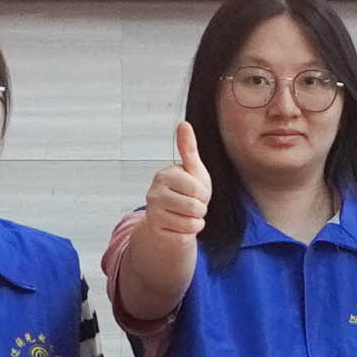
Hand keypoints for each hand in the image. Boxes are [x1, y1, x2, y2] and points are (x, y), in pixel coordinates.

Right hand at [146, 122, 211, 241]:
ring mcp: (153, 212)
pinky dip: (189, 231)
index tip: (195, 192)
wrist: (175, 218)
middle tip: (190, 204)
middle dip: (200, 208)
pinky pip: (185, 233)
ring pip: (191, 220)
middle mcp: (154, 192)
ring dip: (195, 220)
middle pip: (194, 205)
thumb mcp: (193, 170)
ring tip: (186, 214)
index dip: (203, 193)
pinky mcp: (156, 229)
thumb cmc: (187, 192)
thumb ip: (188, 148)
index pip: (197, 188)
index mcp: (165, 175)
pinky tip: (180, 225)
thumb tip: (183, 123)